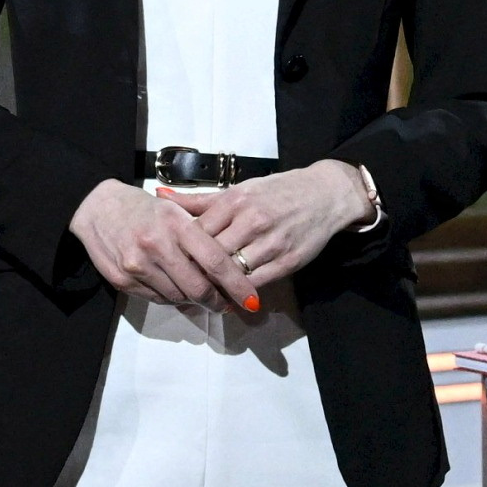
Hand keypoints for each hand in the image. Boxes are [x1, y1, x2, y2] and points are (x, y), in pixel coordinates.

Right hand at [67, 177, 259, 315]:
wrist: (97, 207)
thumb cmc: (145, 209)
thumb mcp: (176, 212)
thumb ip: (201, 239)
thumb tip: (229, 272)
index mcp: (176, 224)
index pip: (215, 262)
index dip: (237, 285)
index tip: (251, 299)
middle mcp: (157, 245)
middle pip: (198, 288)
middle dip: (217, 301)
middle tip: (226, 304)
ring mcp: (137, 265)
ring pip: (178, 297)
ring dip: (193, 301)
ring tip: (200, 295)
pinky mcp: (123, 280)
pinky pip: (157, 299)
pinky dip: (171, 298)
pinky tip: (175, 289)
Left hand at [176, 161, 370, 295]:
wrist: (325, 194)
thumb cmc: (278, 192)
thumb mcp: (238, 190)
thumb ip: (199, 200)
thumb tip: (160, 196)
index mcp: (235, 201)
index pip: (196, 231)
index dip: (181, 249)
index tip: (171, 259)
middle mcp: (252, 221)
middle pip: (211, 254)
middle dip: (195, 270)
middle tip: (180, 283)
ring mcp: (271, 242)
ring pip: (232, 272)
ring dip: (215, 285)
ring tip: (201, 293)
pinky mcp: (288, 261)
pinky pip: (255, 283)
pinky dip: (239, 292)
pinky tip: (228, 296)